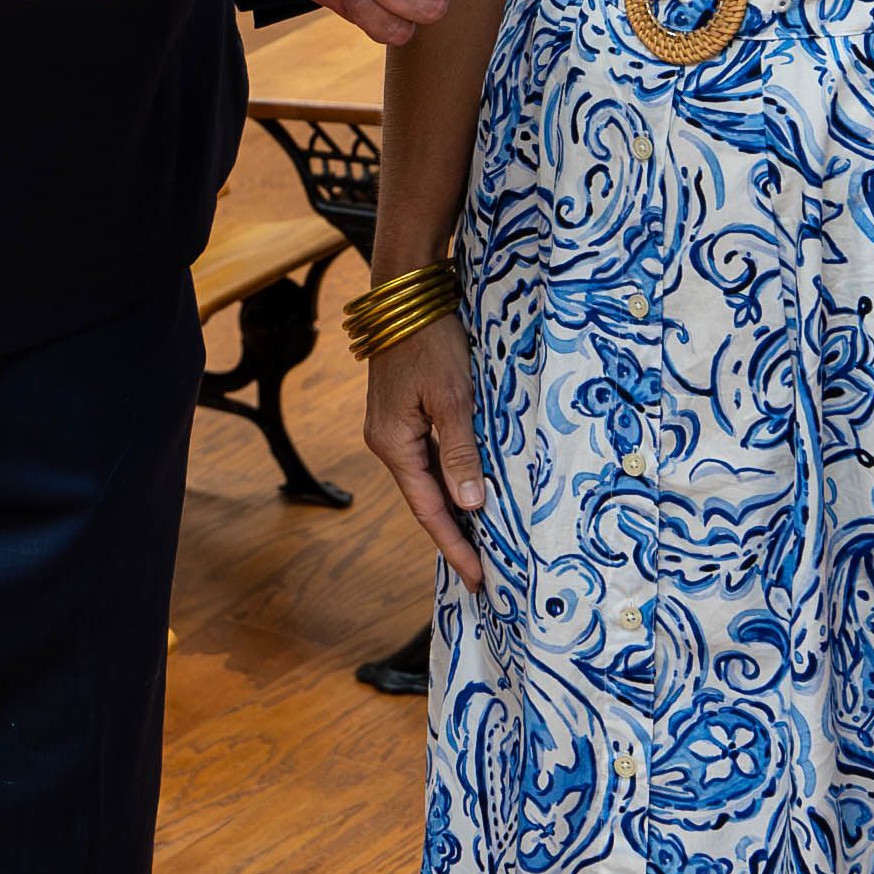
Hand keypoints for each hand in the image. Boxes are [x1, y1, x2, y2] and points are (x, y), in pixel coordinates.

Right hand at [361, 311, 488, 590]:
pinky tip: (469, 491)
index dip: (455, 546)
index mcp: (393, 444)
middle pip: (424, 500)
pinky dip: (449, 480)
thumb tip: (469, 505)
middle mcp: (386, 442)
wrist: (406, 294)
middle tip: (486, 571)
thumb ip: (460, 452)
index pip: (428, 510)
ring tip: (483, 541)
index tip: (479, 579)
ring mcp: (392, 428)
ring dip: (453, 509)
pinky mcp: (403, 413)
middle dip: (454, 536)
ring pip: (426, 480)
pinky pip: (428, 459)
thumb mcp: (452, 397)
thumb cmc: (429, 341)